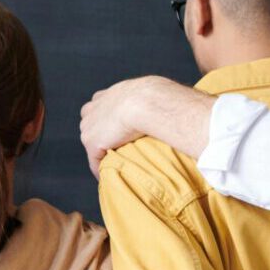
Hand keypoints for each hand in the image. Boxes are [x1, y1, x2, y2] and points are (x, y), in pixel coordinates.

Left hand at [79, 76, 201, 170]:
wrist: (148, 102)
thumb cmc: (159, 97)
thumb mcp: (156, 92)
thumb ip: (156, 99)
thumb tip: (178, 103)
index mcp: (109, 94)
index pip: (100, 106)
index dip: (107, 119)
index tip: (116, 130)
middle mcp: (95, 107)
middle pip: (90, 123)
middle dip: (99, 135)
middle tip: (113, 150)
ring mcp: (91, 124)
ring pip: (92, 143)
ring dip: (100, 154)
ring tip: (112, 166)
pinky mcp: (92, 142)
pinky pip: (94, 161)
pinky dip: (100, 170)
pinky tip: (109, 178)